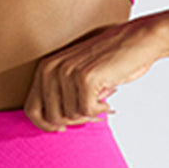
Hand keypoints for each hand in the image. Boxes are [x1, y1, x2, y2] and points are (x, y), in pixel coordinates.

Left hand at [23, 16, 163, 131]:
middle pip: (51, 118)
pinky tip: (107, 98)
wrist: (137, 41)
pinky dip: (100, 110)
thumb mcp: (75, 76)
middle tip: (90, 110)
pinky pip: (87, 111)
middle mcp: (51, 68)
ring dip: (89, 114)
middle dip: (73, 121)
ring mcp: (67, 72)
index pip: (31, 110)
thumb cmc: (109, 61)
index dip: (47, 125)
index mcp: (44, 68)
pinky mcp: (85, 77)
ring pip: (71, 116)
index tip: (64, 127)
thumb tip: (53, 125)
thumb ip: (60, 95)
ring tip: (100, 99)